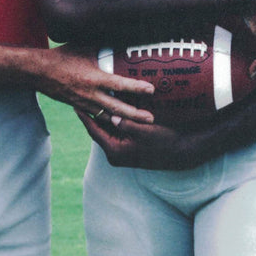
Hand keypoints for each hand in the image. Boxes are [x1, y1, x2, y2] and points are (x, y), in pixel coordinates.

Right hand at [37, 45, 155, 123]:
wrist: (39, 72)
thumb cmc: (62, 57)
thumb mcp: (84, 46)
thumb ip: (102, 43)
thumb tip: (118, 33)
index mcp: (93, 78)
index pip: (119, 85)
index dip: (136, 88)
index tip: (151, 90)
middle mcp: (90, 94)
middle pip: (117, 108)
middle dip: (135, 115)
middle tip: (151, 119)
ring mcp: (84, 103)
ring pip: (107, 115)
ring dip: (123, 120)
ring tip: (139, 123)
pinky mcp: (79, 107)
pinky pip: (96, 116)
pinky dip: (108, 120)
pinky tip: (118, 122)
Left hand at [76, 111, 204, 169]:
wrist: (181, 153)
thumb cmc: (164, 142)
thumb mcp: (144, 131)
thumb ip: (126, 124)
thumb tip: (110, 115)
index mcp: (115, 151)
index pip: (94, 131)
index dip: (85, 117)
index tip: (75, 104)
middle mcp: (115, 155)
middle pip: (98, 131)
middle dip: (91, 116)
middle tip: (80, 100)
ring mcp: (121, 153)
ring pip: (106, 132)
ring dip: (102, 118)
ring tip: (91, 102)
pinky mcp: (128, 150)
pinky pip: (115, 134)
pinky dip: (111, 123)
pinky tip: (109, 110)